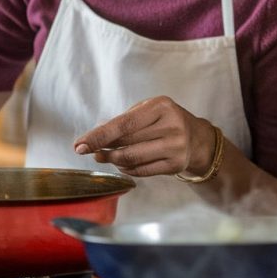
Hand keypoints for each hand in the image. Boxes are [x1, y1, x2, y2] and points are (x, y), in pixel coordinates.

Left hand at [73, 96, 213, 177]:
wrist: (197, 138)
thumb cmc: (165, 120)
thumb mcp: (149, 110)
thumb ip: (124, 120)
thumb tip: (94, 136)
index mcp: (161, 107)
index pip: (124, 124)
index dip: (99, 136)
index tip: (79, 144)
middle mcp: (171, 126)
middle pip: (126, 142)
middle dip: (102, 147)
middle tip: (88, 150)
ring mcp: (175, 147)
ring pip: (132, 159)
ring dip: (112, 159)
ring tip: (103, 156)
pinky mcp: (175, 165)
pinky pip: (141, 171)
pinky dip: (126, 168)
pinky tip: (121, 163)